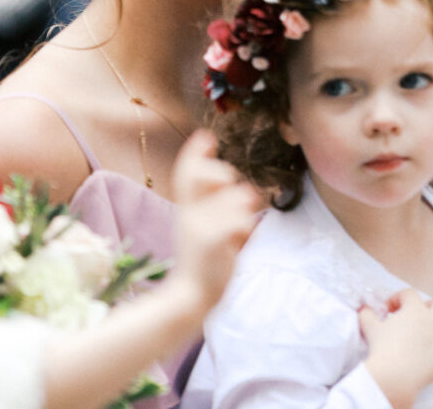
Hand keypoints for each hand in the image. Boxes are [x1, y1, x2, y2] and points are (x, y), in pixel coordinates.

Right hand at [168, 131, 260, 314]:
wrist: (192, 297)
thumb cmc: (205, 261)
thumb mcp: (207, 230)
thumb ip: (220, 208)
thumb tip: (247, 188)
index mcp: (187, 210)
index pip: (185, 174)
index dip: (195, 153)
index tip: (206, 136)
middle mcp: (189, 215)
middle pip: (201, 176)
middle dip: (221, 173)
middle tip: (232, 185)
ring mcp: (198, 228)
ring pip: (235, 199)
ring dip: (244, 211)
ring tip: (239, 231)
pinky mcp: (211, 242)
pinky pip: (240, 221)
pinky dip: (245, 230)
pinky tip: (240, 244)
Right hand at [361, 289, 432, 408]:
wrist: (395, 377)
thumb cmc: (383, 349)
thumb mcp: (370, 328)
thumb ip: (367, 314)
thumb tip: (364, 310)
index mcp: (416, 309)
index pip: (409, 294)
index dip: (398, 299)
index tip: (389, 309)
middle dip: (430, 307)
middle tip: (416, 316)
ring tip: (427, 337)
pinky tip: (429, 360)